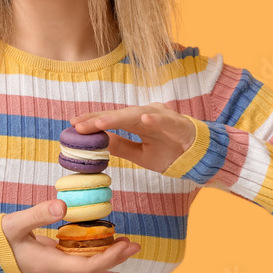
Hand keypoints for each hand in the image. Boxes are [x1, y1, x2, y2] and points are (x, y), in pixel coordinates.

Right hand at [0, 199, 140, 272]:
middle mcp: (54, 267)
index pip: (86, 266)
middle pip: (91, 267)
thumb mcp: (16, 223)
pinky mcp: (50, 257)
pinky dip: (91, 248)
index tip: (126, 246)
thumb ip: (38, 214)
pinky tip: (99, 237)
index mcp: (49, 264)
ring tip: (124, 241)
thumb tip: (64, 205)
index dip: (108, 258)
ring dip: (105, 253)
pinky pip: (77, 256)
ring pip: (85, 262)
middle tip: (135, 244)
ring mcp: (53, 263)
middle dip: (114, 256)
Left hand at [69, 102, 196, 173]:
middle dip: (98, 119)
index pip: (111, 120)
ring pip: (137, 115)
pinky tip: (143, 119)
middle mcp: (147, 115)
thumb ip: (121, 146)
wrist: (200, 157)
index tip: (72, 125)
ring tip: (99, 122)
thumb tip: (97, 143)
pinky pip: (166, 121)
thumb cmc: (170, 151)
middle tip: (78, 125)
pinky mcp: (179, 124)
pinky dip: (155, 120)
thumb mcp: (141, 154)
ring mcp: (163, 117)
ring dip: (118, 118)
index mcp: (137, 122)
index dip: (92, 122)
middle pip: (119, 115)